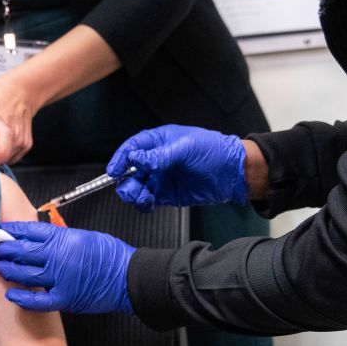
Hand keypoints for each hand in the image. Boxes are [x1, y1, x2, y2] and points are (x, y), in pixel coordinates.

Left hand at [0, 221, 134, 313]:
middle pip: (22, 251)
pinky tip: (12, 296)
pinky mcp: (65, 298)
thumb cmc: (111, 255)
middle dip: (4, 249)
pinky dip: (23, 299)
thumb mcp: (84, 236)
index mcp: (63, 238)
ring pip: (25, 274)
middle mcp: (58, 256)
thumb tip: (41, 238)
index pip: (30, 231)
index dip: (13, 231)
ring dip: (8, 270)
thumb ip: (61, 238)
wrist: (129, 277)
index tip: (2, 230)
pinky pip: (38, 300)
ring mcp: (60, 278)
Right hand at [107, 124, 247, 210]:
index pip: (132, 148)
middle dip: (125, 180)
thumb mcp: (186, 148)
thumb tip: (136, 158)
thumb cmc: (214, 151)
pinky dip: (143, 203)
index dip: (120, 158)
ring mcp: (160, 178)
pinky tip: (148, 203)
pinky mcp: (166, 194)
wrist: (233, 174)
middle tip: (131, 187)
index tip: (113, 170)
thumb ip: (160, 155)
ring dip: (133, 193)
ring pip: (135, 186)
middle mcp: (156, 160)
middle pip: (129, 170)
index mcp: (159, 142)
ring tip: (142, 196)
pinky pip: (147, 200)